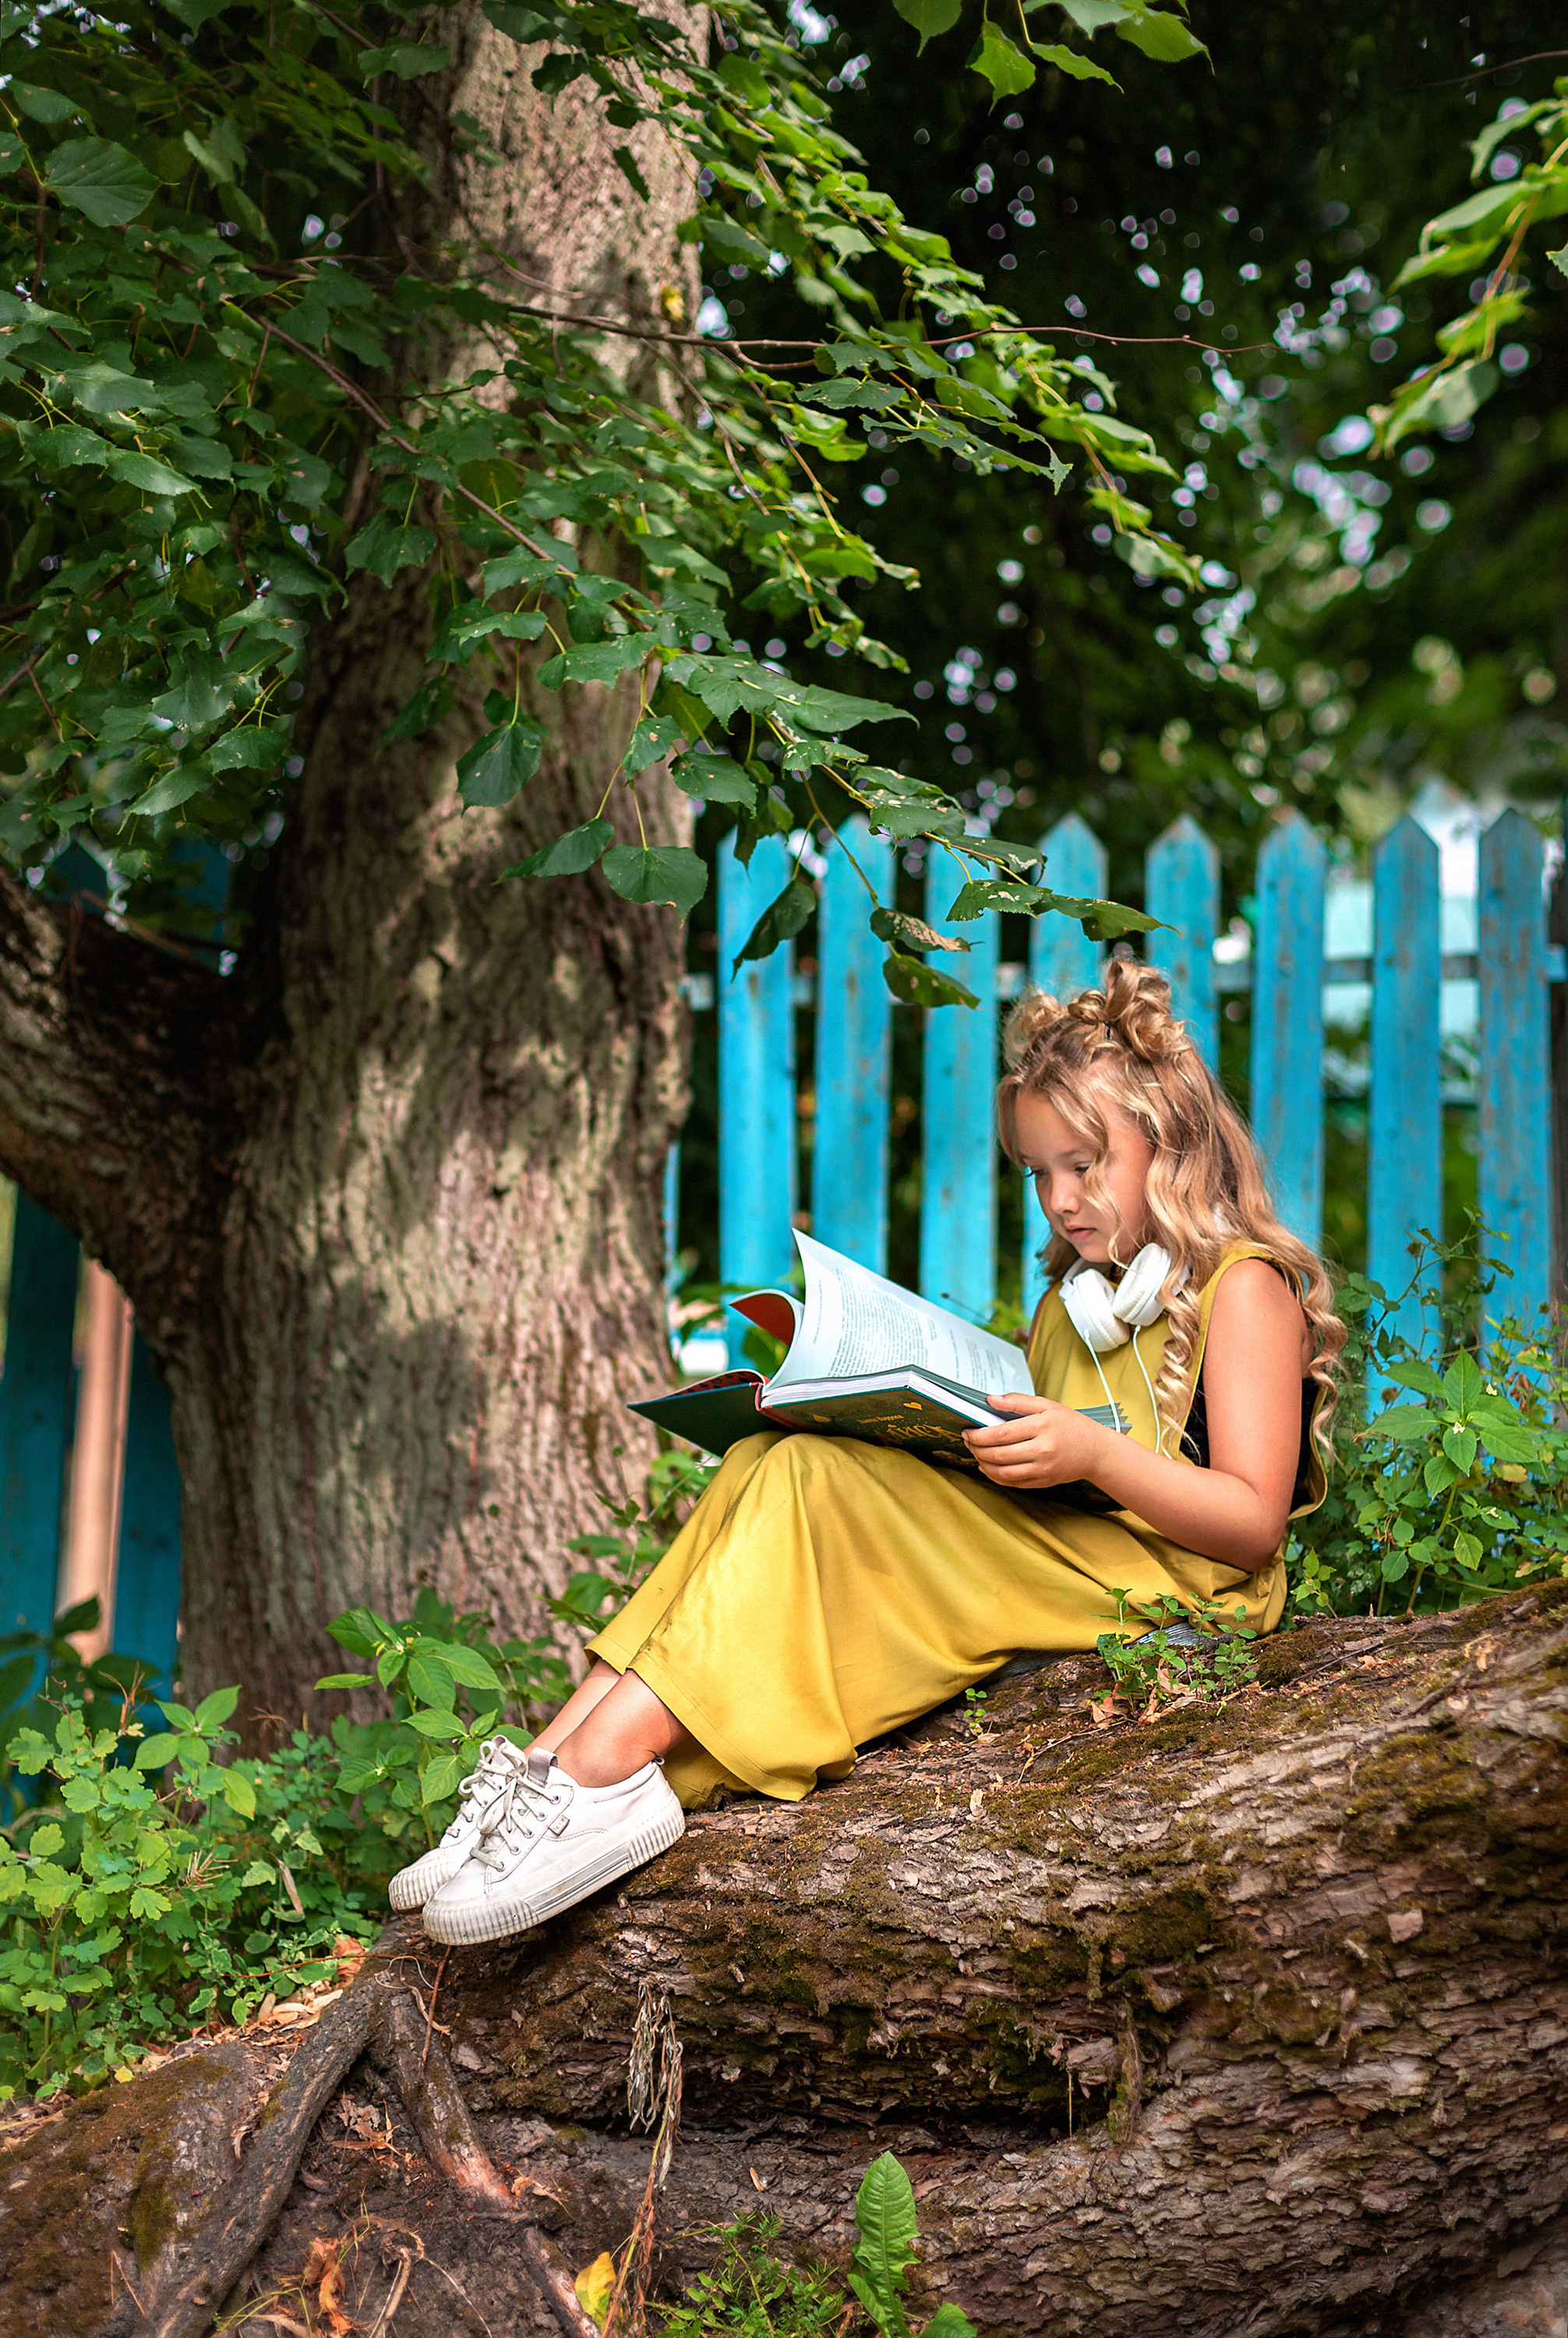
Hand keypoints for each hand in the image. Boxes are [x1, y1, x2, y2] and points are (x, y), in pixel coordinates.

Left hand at [963, 1392, 1102, 1488]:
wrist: (1096, 1451)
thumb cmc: (1071, 1424)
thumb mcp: (1048, 1405)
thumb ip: (1018, 1401)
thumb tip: (991, 1400)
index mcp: (1042, 1427)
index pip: (1001, 1434)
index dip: (979, 1434)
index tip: (968, 1430)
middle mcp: (1042, 1450)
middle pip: (998, 1454)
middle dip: (976, 1448)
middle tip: (967, 1440)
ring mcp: (1042, 1469)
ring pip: (1002, 1472)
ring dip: (982, 1463)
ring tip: (975, 1453)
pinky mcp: (1042, 1482)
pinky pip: (1012, 1482)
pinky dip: (995, 1476)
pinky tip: (987, 1467)